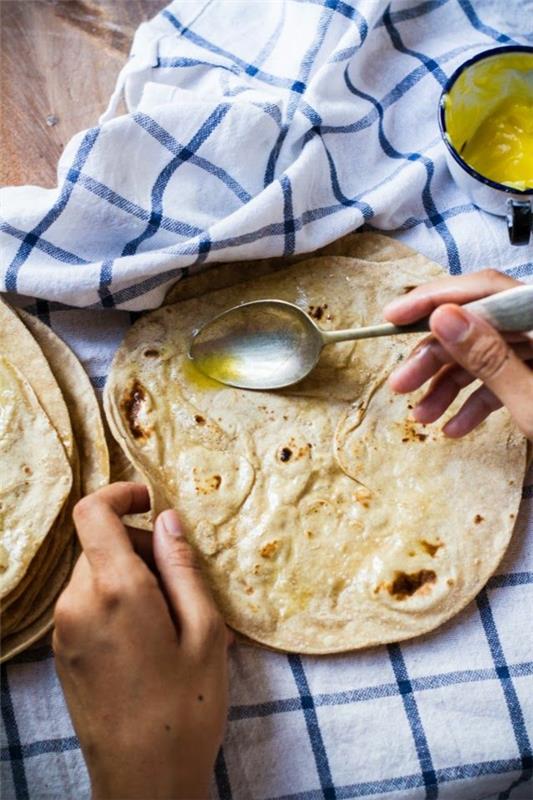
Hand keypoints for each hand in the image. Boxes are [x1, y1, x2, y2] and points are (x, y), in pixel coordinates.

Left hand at [53, 482, 229, 799]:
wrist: (143, 784)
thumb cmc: (186, 709)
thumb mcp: (204, 631)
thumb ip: (182, 566)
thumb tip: (167, 518)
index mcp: (115, 589)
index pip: (92, 512)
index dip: (120, 493)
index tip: (150, 500)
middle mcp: (77, 604)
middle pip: (100, 544)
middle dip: (142, 547)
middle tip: (188, 586)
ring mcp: (64, 631)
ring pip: (96, 575)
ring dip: (134, 579)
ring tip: (178, 622)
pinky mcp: (62, 653)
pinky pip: (89, 605)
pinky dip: (119, 603)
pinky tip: (154, 642)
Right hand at [384, 269, 532, 439]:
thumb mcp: (530, 398)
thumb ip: (489, 357)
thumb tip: (442, 317)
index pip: (483, 289)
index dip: (434, 299)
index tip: (393, 317)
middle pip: (474, 326)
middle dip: (433, 356)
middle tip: (400, 383)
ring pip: (480, 357)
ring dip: (445, 385)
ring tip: (422, 416)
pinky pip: (498, 381)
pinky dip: (473, 402)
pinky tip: (455, 427)